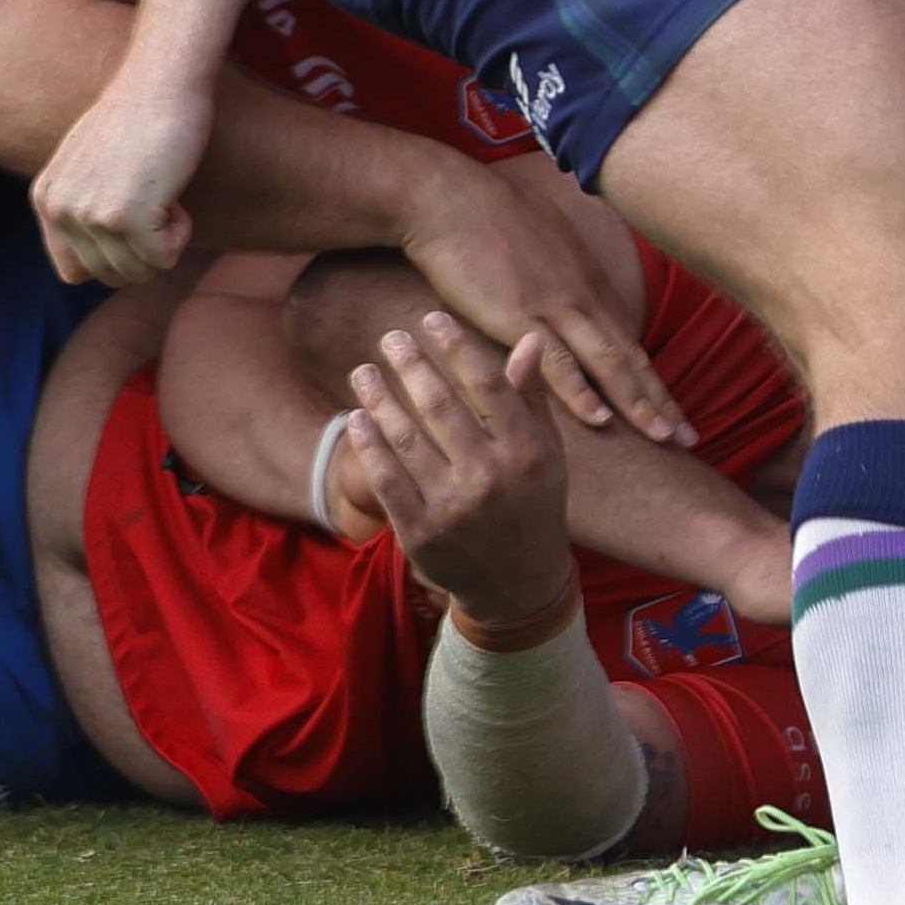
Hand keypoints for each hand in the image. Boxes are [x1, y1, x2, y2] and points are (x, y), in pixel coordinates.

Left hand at [32, 53, 217, 288]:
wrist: (163, 80)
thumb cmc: (140, 117)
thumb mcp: (88, 164)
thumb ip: (79, 206)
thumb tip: (89, 269)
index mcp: (46, 198)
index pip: (74, 271)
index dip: (113, 255)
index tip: (133, 216)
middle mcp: (59, 209)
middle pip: (109, 275)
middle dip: (143, 250)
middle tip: (154, 198)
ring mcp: (88, 214)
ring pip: (137, 272)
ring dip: (163, 242)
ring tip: (162, 192)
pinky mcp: (125, 217)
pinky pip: (163, 259)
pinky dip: (181, 235)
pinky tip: (175, 195)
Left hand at [320, 319, 578, 638]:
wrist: (518, 585)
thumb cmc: (533, 505)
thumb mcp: (546, 453)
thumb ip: (530, 397)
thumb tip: (529, 338)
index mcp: (527, 452)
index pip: (487, 384)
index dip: (456, 347)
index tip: (432, 319)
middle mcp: (491, 477)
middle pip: (441, 405)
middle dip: (411, 364)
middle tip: (391, 338)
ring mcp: (453, 508)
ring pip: (407, 439)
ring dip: (380, 399)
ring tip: (364, 372)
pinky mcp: (420, 533)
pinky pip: (387, 479)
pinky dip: (370, 445)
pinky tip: (359, 418)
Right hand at [398, 150, 685, 443]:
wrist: (448, 196)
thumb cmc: (485, 212)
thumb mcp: (542, 236)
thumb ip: (561, 268)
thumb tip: (569, 281)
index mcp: (586, 280)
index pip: (629, 341)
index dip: (653, 381)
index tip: (675, 412)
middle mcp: (581, 295)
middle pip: (630, 357)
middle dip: (661, 400)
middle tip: (690, 437)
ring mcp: (554, 306)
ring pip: (607, 362)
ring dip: (637, 404)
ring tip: (664, 438)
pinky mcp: (518, 316)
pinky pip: (557, 362)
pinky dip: (581, 393)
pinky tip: (601, 420)